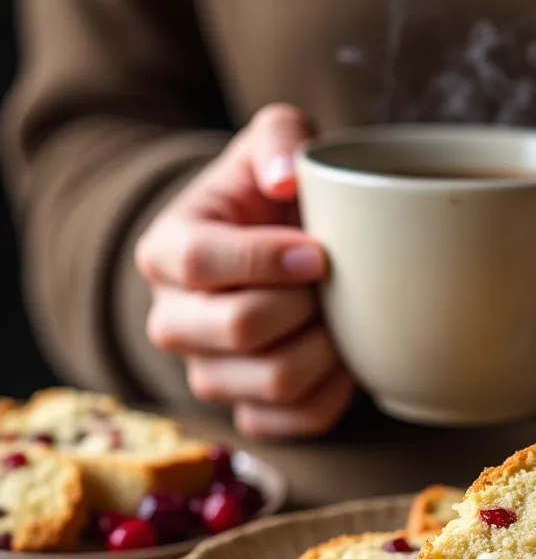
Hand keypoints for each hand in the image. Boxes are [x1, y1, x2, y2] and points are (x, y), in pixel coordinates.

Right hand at [135, 104, 353, 436]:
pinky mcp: (246, 414)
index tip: (319, 252)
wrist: (277, 251)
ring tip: (343, 314)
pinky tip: (346, 355)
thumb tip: (287, 179)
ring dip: (328, 346)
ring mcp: (208, 374)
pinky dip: (337, 391)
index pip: (201, 261)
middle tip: (335, 281)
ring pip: (276, 381)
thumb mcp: (275, 141)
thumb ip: (281, 138)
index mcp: (167, 250)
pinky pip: (299, 420)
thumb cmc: (274, 196)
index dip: (267, 258)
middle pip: (243, 327)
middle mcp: (174, 321)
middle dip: (307, 303)